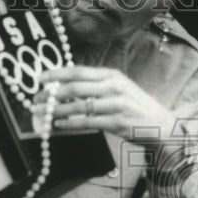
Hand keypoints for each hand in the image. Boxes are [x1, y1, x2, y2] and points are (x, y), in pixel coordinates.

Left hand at [40, 65, 176, 146]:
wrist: (162, 126)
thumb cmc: (137, 108)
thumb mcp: (120, 89)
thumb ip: (97, 87)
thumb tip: (67, 88)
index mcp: (112, 76)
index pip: (78, 71)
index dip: (57, 74)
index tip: (41, 79)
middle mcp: (113, 87)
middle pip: (74, 88)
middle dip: (50, 94)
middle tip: (35, 100)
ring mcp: (116, 105)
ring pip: (78, 106)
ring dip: (56, 111)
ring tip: (42, 114)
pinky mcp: (116, 122)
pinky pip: (87, 122)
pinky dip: (70, 123)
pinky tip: (59, 124)